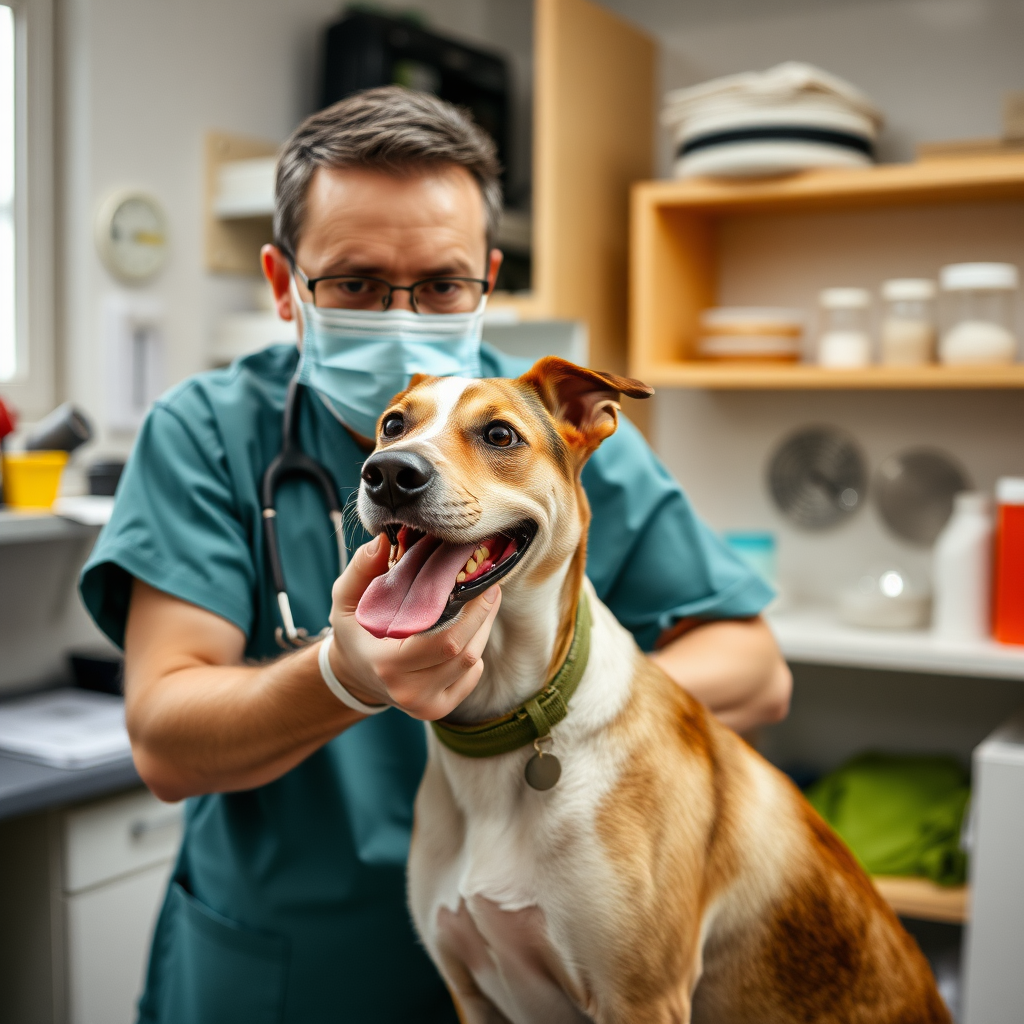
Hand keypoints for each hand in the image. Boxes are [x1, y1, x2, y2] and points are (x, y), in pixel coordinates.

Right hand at [327, 534, 501, 719]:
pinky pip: (472, 675)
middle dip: (483, 616)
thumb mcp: (345, 598)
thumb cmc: (355, 629)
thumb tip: (383, 541)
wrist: (355, 672)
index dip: (472, 612)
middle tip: (490, 585)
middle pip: (465, 652)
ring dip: (483, 629)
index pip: (445, 641)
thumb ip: (361, 568)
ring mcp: (425, 704)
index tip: (481, 581)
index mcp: (386, 664)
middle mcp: (408, 690)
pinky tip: (467, 631)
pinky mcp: (439, 708)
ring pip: (472, 662)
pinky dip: (474, 650)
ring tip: (483, 601)